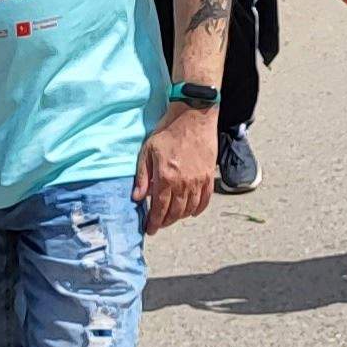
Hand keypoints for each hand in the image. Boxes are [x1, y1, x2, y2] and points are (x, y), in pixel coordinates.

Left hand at [136, 106, 214, 233]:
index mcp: (166, 177)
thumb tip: (136, 198)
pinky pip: (205, 200)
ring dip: (180, 217)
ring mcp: (198, 180)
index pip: (159, 209)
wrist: (193, 116)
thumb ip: (143, 176)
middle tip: (158, 225)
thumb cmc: (168, 131)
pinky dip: (198, 209)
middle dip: (165, 222)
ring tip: (172, 218)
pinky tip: (191, 212)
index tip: (149, 229)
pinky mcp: (209, 176)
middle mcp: (183, 183)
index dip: (154, 222)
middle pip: (175, 213)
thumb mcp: (148, 151)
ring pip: (189, 209)